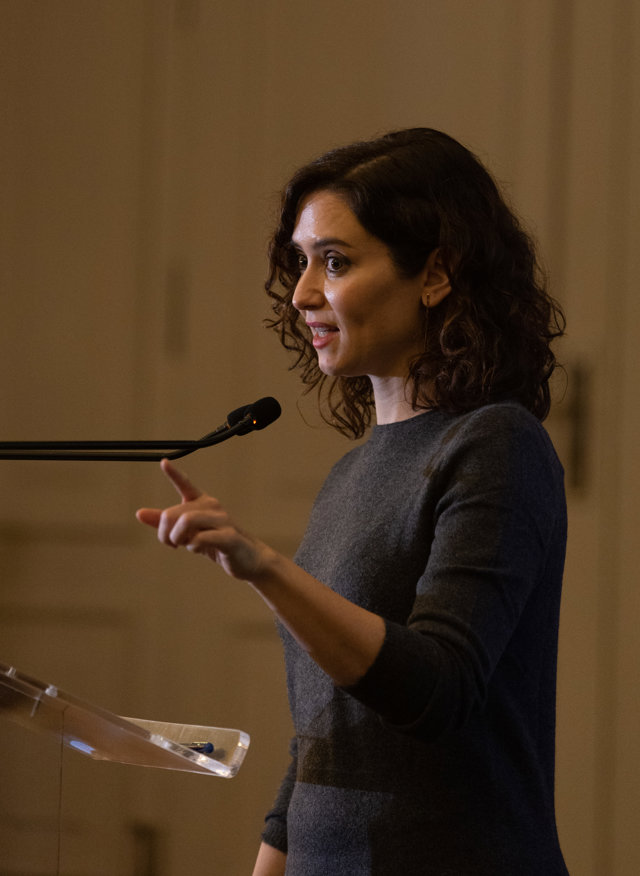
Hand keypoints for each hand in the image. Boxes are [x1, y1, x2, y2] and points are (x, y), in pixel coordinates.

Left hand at [136, 459, 267, 580]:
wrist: (247, 559)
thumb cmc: (216, 543)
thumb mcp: (188, 533)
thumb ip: (165, 524)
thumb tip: (140, 513)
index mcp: (202, 502)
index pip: (186, 484)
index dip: (174, 474)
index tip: (164, 462)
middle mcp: (212, 506)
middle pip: (174, 513)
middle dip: (164, 532)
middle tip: (170, 544)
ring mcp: (222, 520)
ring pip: (186, 521)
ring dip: (177, 537)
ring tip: (182, 545)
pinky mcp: (230, 536)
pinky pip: (202, 538)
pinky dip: (193, 545)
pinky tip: (197, 548)